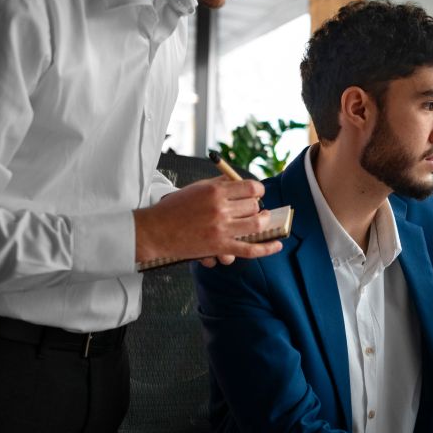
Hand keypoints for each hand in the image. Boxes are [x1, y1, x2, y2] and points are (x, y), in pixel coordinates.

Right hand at [134, 176, 282, 265]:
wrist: (155, 231)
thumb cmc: (174, 209)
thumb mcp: (196, 188)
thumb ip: (220, 184)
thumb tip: (241, 182)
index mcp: (215, 190)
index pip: (250, 187)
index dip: (257, 191)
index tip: (255, 194)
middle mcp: (220, 208)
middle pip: (254, 206)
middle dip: (257, 207)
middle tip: (251, 209)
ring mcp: (221, 229)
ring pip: (257, 224)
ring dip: (264, 222)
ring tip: (263, 220)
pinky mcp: (220, 247)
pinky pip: (250, 249)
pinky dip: (267, 248)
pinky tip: (278, 243)